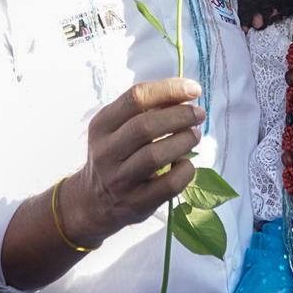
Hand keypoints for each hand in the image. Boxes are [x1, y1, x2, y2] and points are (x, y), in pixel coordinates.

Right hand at [62, 78, 204, 245]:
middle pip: (146, 126)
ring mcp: (120, 180)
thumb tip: (185, 94)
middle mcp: (106, 152)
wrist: (93, 201)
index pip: (135, 98)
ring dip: (184, 141)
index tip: (193, 89)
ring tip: (194, 135)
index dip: (169, 90)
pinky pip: (169, 185)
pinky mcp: (136, 203)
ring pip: (156, 156)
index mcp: (102, 125)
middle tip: (198, 114)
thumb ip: (145, 110)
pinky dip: (185, 170)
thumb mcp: (116, 128)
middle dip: (180, 116)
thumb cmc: (115, 155)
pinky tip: (185, 164)